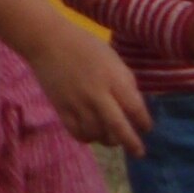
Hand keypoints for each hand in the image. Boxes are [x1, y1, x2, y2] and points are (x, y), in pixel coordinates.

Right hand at [28, 23, 150, 154]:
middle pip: (118, 127)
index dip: (143, 122)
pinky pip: (77, 132)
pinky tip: (91, 133)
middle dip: (131, 143)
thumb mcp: (112, 59)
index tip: (146, 127)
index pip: (135, 108)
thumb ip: (125, 83)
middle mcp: (96, 94)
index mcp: (112, 78)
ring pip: (97, 134)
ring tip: (112, 138)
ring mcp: (77, 103)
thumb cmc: (84, 46)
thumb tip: (134, 107)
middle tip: (138, 152)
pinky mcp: (61, 108)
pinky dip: (87, 137)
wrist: (47, 40)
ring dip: (108, 140)